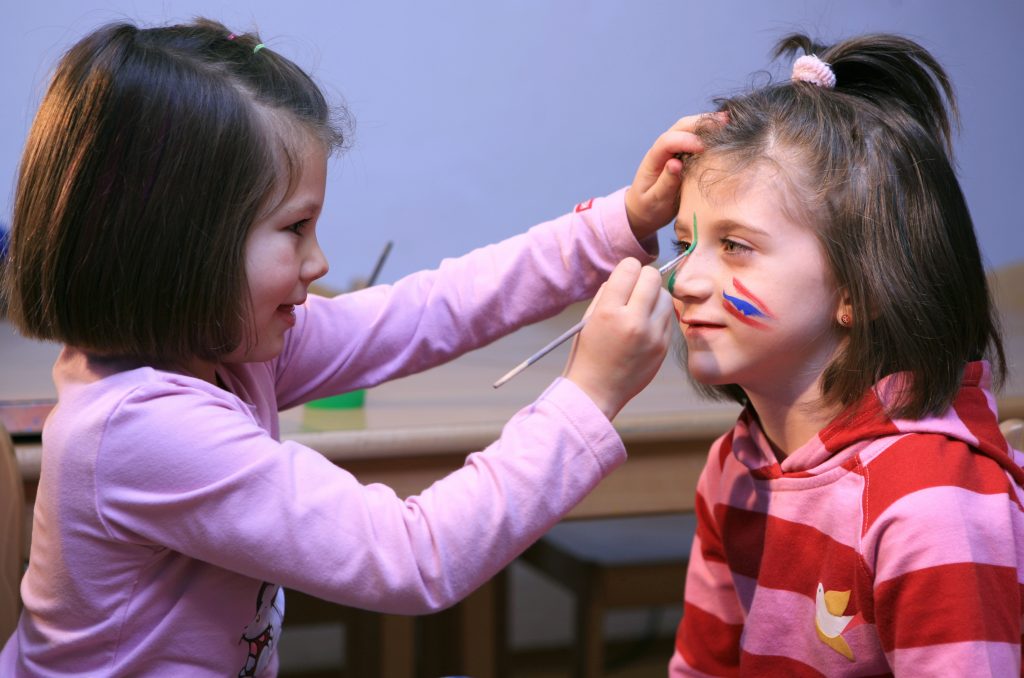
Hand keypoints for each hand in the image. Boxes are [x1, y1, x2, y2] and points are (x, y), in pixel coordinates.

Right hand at [563, 258, 673, 419]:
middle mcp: (633, 321)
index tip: (624, 278)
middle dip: (644, 278)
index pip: (630, 267)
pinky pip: (668, 317)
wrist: (597, 392)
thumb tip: (630, 274)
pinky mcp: (664, 347)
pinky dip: (658, 316)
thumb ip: (609, 293)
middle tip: (635, 291)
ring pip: (665, 295)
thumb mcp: (590, 318)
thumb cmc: (588, 353)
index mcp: (609, 311)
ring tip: (640, 310)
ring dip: (654, 297)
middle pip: (653, 276)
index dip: (627, 269)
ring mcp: (652, 335)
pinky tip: (644, 327)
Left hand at [625, 112, 726, 239]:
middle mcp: (662, 150)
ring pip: (689, 128)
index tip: (703, 147)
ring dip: (708, 124)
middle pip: (681, 127)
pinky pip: (695, 138)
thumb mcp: (654, 200)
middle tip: (726, 120)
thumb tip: (675, 164)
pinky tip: (724, 133)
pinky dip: (709, 133)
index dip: (686, 141)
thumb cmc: (648, 207)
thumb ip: (665, 183)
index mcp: (653, 159)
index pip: (668, 141)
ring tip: (729, 121)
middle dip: (702, 122)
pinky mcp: (682, 154)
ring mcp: (673, 150)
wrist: (643, 211)